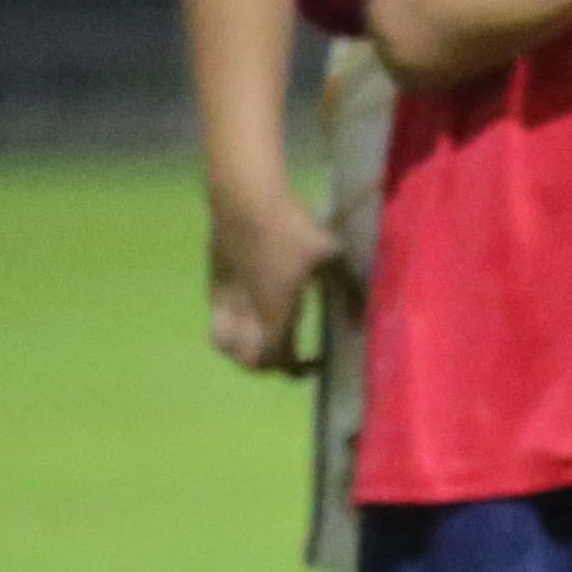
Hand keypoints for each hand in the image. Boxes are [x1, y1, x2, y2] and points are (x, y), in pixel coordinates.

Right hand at [204, 185, 337, 373]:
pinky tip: (251, 313)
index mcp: (275, 312)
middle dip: (269, 367)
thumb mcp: (332, 258)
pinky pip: (217, 320)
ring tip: (264, 341)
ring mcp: (224, 300)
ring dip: (243, 351)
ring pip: (223, 345)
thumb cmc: (292, 228)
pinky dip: (230, 329)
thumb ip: (348, 292)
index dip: (296, 370)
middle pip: (248, 362)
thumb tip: (358, 323)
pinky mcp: (213, 284)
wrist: (246, 201)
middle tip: (291, 357)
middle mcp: (245, 314)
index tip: (315, 364)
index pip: (277, 360)